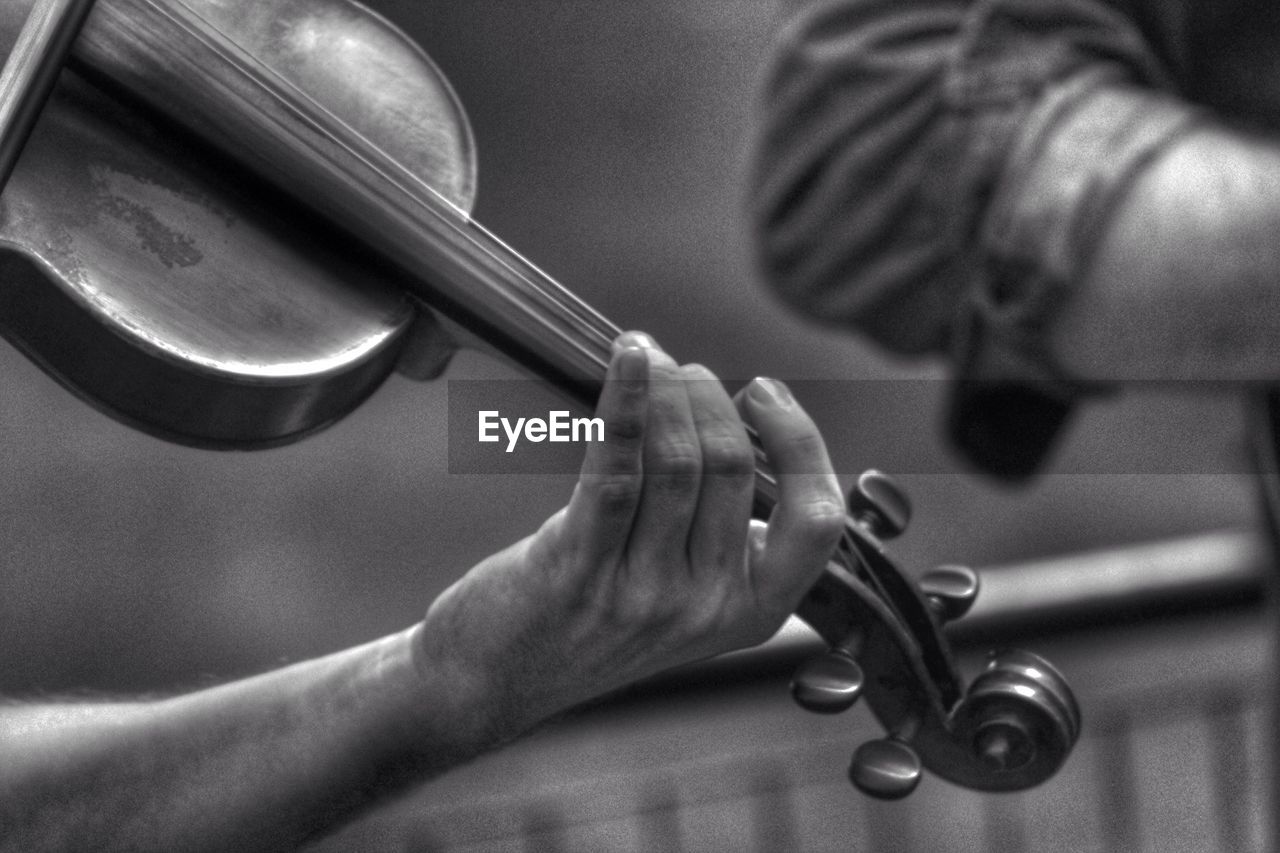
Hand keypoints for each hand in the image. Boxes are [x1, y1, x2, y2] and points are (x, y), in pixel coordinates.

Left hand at [414, 332, 844, 742]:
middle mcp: (706, 608)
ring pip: (677, 461)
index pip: (818, 519)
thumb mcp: (684, 593)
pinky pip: (615, 469)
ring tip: (646, 358)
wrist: (498, 676)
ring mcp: (645, 596)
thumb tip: (736, 416)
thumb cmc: (593, 616)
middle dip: (708, 396)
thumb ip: (721, 527)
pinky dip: (625, 402)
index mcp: (752, 610)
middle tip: (680, 371)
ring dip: (664, 390)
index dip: (801, 442)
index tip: (764, 393)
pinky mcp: (580, 571)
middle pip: (733, 467)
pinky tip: (627, 358)